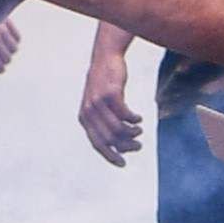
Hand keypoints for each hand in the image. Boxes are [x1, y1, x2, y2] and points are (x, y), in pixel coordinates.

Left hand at [0, 12, 22, 76]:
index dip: (0, 70)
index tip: (0, 70)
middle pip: (7, 58)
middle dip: (6, 61)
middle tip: (3, 61)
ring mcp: (2, 31)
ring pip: (14, 48)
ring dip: (12, 51)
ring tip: (9, 51)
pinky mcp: (7, 23)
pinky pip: (17, 36)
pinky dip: (16, 41)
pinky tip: (15, 42)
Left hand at [78, 44, 142, 166]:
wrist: (105, 58)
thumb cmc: (104, 83)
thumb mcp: (99, 103)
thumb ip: (103, 121)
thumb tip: (118, 144)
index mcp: (84, 118)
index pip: (97, 144)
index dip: (110, 156)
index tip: (123, 163)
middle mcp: (88, 112)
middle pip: (110, 139)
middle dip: (126, 146)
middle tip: (138, 146)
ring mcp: (98, 103)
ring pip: (118, 128)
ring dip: (132, 133)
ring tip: (139, 131)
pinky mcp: (110, 94)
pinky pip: (125, 115)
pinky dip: (134, 119)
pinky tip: (138, 118)